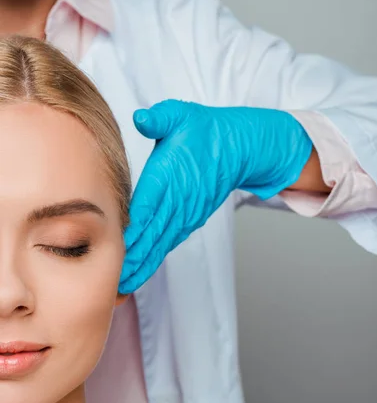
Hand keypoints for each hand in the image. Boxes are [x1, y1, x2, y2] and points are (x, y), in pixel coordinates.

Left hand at [119, 100, 312, 293]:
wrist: (239, 149)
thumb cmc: (206, 130)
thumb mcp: (182, 115)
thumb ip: (160, 119)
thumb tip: (141, 118)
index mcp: (170, 178)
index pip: (147, 210)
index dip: (131, 233)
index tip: (114, 251)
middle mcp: (177, 202)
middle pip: (151, 236)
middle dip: (132, 260)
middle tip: (112, 282)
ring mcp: (184, 215)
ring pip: (159, 245)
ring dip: (142, 266)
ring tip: (123, 286)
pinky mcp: (189, 220)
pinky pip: (168, 242)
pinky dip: (154, 259)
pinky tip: (141, 271)